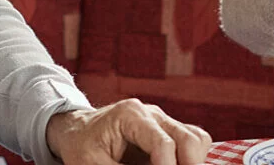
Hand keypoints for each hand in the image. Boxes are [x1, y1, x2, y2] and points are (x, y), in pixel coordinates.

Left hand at [46, 99, 211, 164]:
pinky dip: (190, 159)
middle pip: (189, 138)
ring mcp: (163, 121)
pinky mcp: (167, 132)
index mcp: (130, 115)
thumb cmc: (80, 147)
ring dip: (192, 161)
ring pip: (197, 139)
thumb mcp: (93, 164)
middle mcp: (152, 114)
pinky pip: (192, 142)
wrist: (76, 132)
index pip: (163, 143)